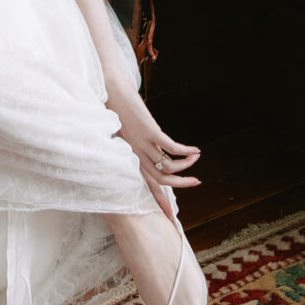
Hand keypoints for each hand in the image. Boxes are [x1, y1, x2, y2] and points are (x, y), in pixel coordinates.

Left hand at [110, 90, 199, 218]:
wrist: (108, 88)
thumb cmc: (116, 107)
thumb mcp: (126, 130)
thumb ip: (138, 142)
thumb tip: (152, 147)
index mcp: (130, 156)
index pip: (146, 184)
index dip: (160, 200)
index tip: (170, 216)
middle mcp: (136, 154)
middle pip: (161, 180)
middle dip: (180, 185)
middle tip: (196, 182)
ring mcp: (143, 143)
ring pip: (168, 167)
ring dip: (186, 165)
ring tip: (196, 159)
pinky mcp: (150, 131)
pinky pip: (172, 148)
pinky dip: (185, 152)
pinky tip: (195, 150)